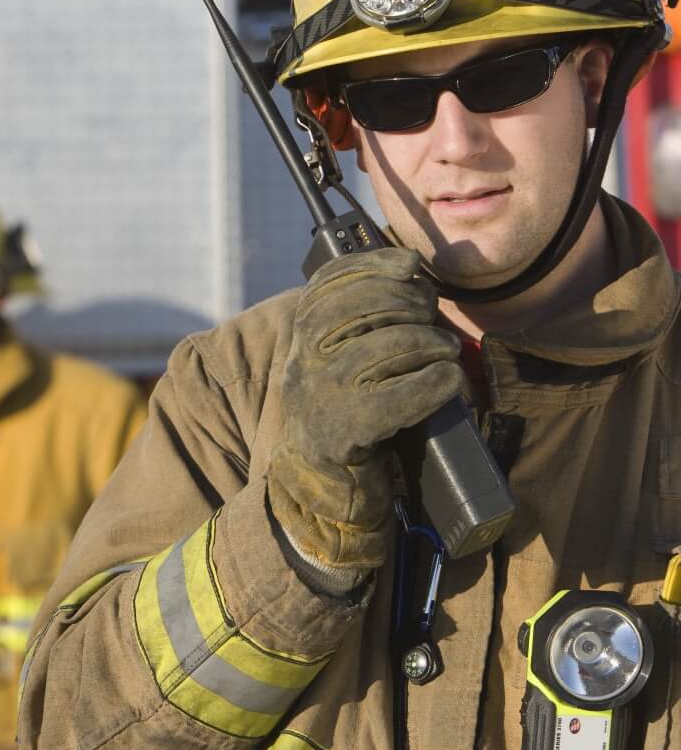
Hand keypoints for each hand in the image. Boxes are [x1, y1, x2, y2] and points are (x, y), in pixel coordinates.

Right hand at [270, 247, 462, 574]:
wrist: (320, 485)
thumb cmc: (346, 413)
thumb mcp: (338, 361)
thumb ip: (358, 323)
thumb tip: (413, 278)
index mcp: (301, 340)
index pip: (328, 284)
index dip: (372, 264)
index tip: (410, 265)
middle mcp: (304, 363)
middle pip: (360, 308)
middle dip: (408, 303)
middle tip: (433, 316)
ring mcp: (323, 397)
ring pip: (384, 347)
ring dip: (429, 342)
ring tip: (446, 351)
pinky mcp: (347, 431)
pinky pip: (400, 397)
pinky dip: (434, 383)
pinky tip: (448, 378)